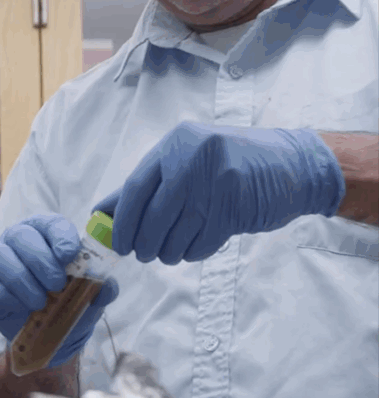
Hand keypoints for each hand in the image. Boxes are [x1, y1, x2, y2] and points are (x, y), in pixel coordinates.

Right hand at [0, 213, 118, 368]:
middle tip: (58, 284)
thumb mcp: (90, 294)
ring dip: (24, 280)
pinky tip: (25, 308)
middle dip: (41, 261)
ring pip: (1, 257)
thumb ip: (100, 288)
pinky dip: (9, 298)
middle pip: (21, 236)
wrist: (50, 331)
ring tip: (42, 301)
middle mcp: (19, 239)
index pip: (51, 224)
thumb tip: (106, 286)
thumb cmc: (69, 300)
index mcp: (47, 233)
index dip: (60, 237)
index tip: (70, 255)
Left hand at [95, 121, 345, 263]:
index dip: (121, 221)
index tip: (117, 242)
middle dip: (143, 242)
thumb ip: (147, 184)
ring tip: (168, 253)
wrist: (295, 165)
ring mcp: (216, 182)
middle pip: (153, 215)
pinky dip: (192, 252)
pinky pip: (203, 242)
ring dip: (168, 251)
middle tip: (142, 254)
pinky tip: (191, 249)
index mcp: (175, 143)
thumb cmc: (230, 165)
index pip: (134, 188)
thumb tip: (102, 212)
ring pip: (177, 232)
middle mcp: (192, 159)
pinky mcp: (237, 207)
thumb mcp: (187, 160)